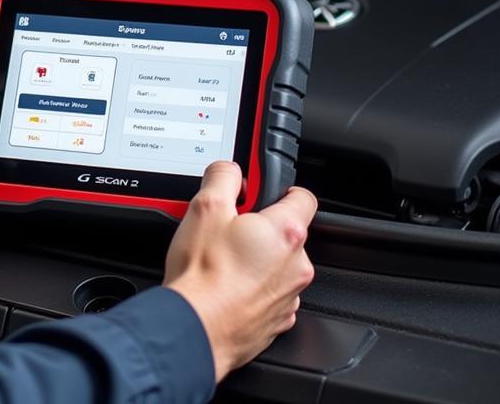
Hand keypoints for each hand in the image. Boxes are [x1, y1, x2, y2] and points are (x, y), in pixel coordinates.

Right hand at [163, 161, 317, 382]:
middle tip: (228, 226)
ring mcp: (288, 297)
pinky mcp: (276, 321)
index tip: (264, 190)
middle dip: (260, 226)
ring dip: (256, 258)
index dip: (282, 188)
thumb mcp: (205, 207)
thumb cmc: (203, 276)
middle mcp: (296, 267)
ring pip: (277, 265)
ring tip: (221, 258)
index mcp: (286, 233)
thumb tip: (229, 170)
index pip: (304, 197)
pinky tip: (224, 284)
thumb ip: (223, 177)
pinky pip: (269, 293)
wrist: (195, 329)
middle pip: (286, 232)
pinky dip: (252, 286)